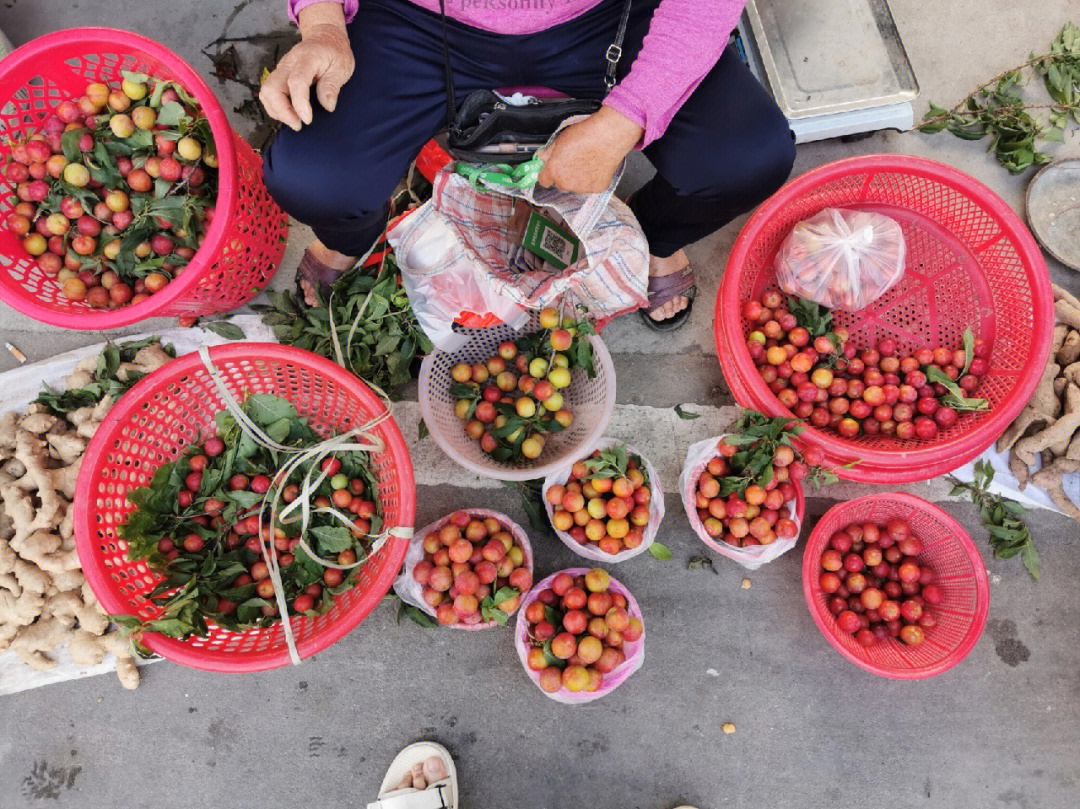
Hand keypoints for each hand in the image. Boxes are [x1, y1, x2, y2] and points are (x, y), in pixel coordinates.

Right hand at [260, 4, 353, 130]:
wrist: (324, 37)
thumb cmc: (335, 53)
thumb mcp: (342, 66)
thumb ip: (332, 85)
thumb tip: (327, 106)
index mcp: (307, 58)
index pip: (296, 81)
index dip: (300, 103)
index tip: (307, 120)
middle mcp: (288, 63)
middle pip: (272, 88)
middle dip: (282, 111)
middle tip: (298, 125)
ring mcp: (281, 69)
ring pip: (266, 92)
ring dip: (277, 111)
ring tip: (294, 122)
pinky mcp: (279, 76)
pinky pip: (269, 94)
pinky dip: (275, 108)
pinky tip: (290, 115)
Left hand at [536, 105, 643, 192]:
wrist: (608, 137)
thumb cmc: (585, 135)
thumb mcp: (560, 139)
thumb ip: (548, 152)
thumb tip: (542, 157)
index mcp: (554, 171)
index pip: (543, 181)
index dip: (547, 174)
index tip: (552, 169)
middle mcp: (566, 183)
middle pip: (561, 184)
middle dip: (564, 175)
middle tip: (573, 161)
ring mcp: (582, 188)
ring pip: (576, 186)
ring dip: (579, 178)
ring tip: (588, 162)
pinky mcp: (597, 189)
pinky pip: (591, 186)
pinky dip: (593, 179)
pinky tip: (597, 166)